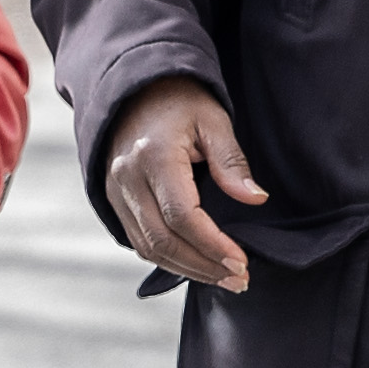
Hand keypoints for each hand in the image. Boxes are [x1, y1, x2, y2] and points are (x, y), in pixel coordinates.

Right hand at [103, 81, 260, 290]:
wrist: (133, 87)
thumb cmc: (179, 100)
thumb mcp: (213, 120)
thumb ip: (232, 161)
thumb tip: (255, 198)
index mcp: (154, 156)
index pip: (182, 216)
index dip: (213, 245)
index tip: (242, 262)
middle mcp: (127, 178)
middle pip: (163, 240)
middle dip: (203, 266)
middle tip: (239, 279)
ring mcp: (115, 191)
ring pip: (148, 248)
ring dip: (186, 269)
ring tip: (223, 278)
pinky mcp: (113, 199)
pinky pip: (138, 241)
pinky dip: (167, 259)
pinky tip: (195, 264)